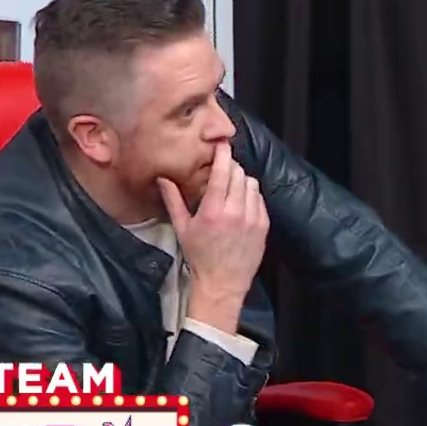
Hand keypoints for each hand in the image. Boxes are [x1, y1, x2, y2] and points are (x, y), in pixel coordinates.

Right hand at [157, 142, 268, 298]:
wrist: (223, 281)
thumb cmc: (199, 255)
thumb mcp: (182, 228)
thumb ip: (173, 200)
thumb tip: (162, 178)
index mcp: (214, 211)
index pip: (223, 173)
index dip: (223, 154)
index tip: (221, 144)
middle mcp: (236, 212)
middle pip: (239, 174)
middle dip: (231, 167)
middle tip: (222, 169)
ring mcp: (253, 218)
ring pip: (252, 183)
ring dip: (241, 180)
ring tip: (230, 188)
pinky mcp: (264, 225)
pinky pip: (260, 198)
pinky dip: (251, 195)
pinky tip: (240, 203)